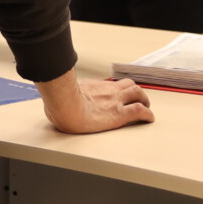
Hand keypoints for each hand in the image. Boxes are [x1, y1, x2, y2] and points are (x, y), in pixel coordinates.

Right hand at [38, 73, 153, 133]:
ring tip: (146, 105)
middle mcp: (108, 91)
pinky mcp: (120, 114)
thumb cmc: (60, 103)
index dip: (117, 88)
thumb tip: (53, 105)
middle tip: (138, 97)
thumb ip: (63, 99)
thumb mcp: (62, 96)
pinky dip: (147, 114)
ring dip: (144, 98)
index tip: (118, 92)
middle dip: (135, 90)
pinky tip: (150, 118)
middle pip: (128, 85)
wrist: (66, 107)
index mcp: (94, 87)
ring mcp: (115, 101)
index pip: (110, 85)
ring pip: (138, 93)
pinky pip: (139, 111)